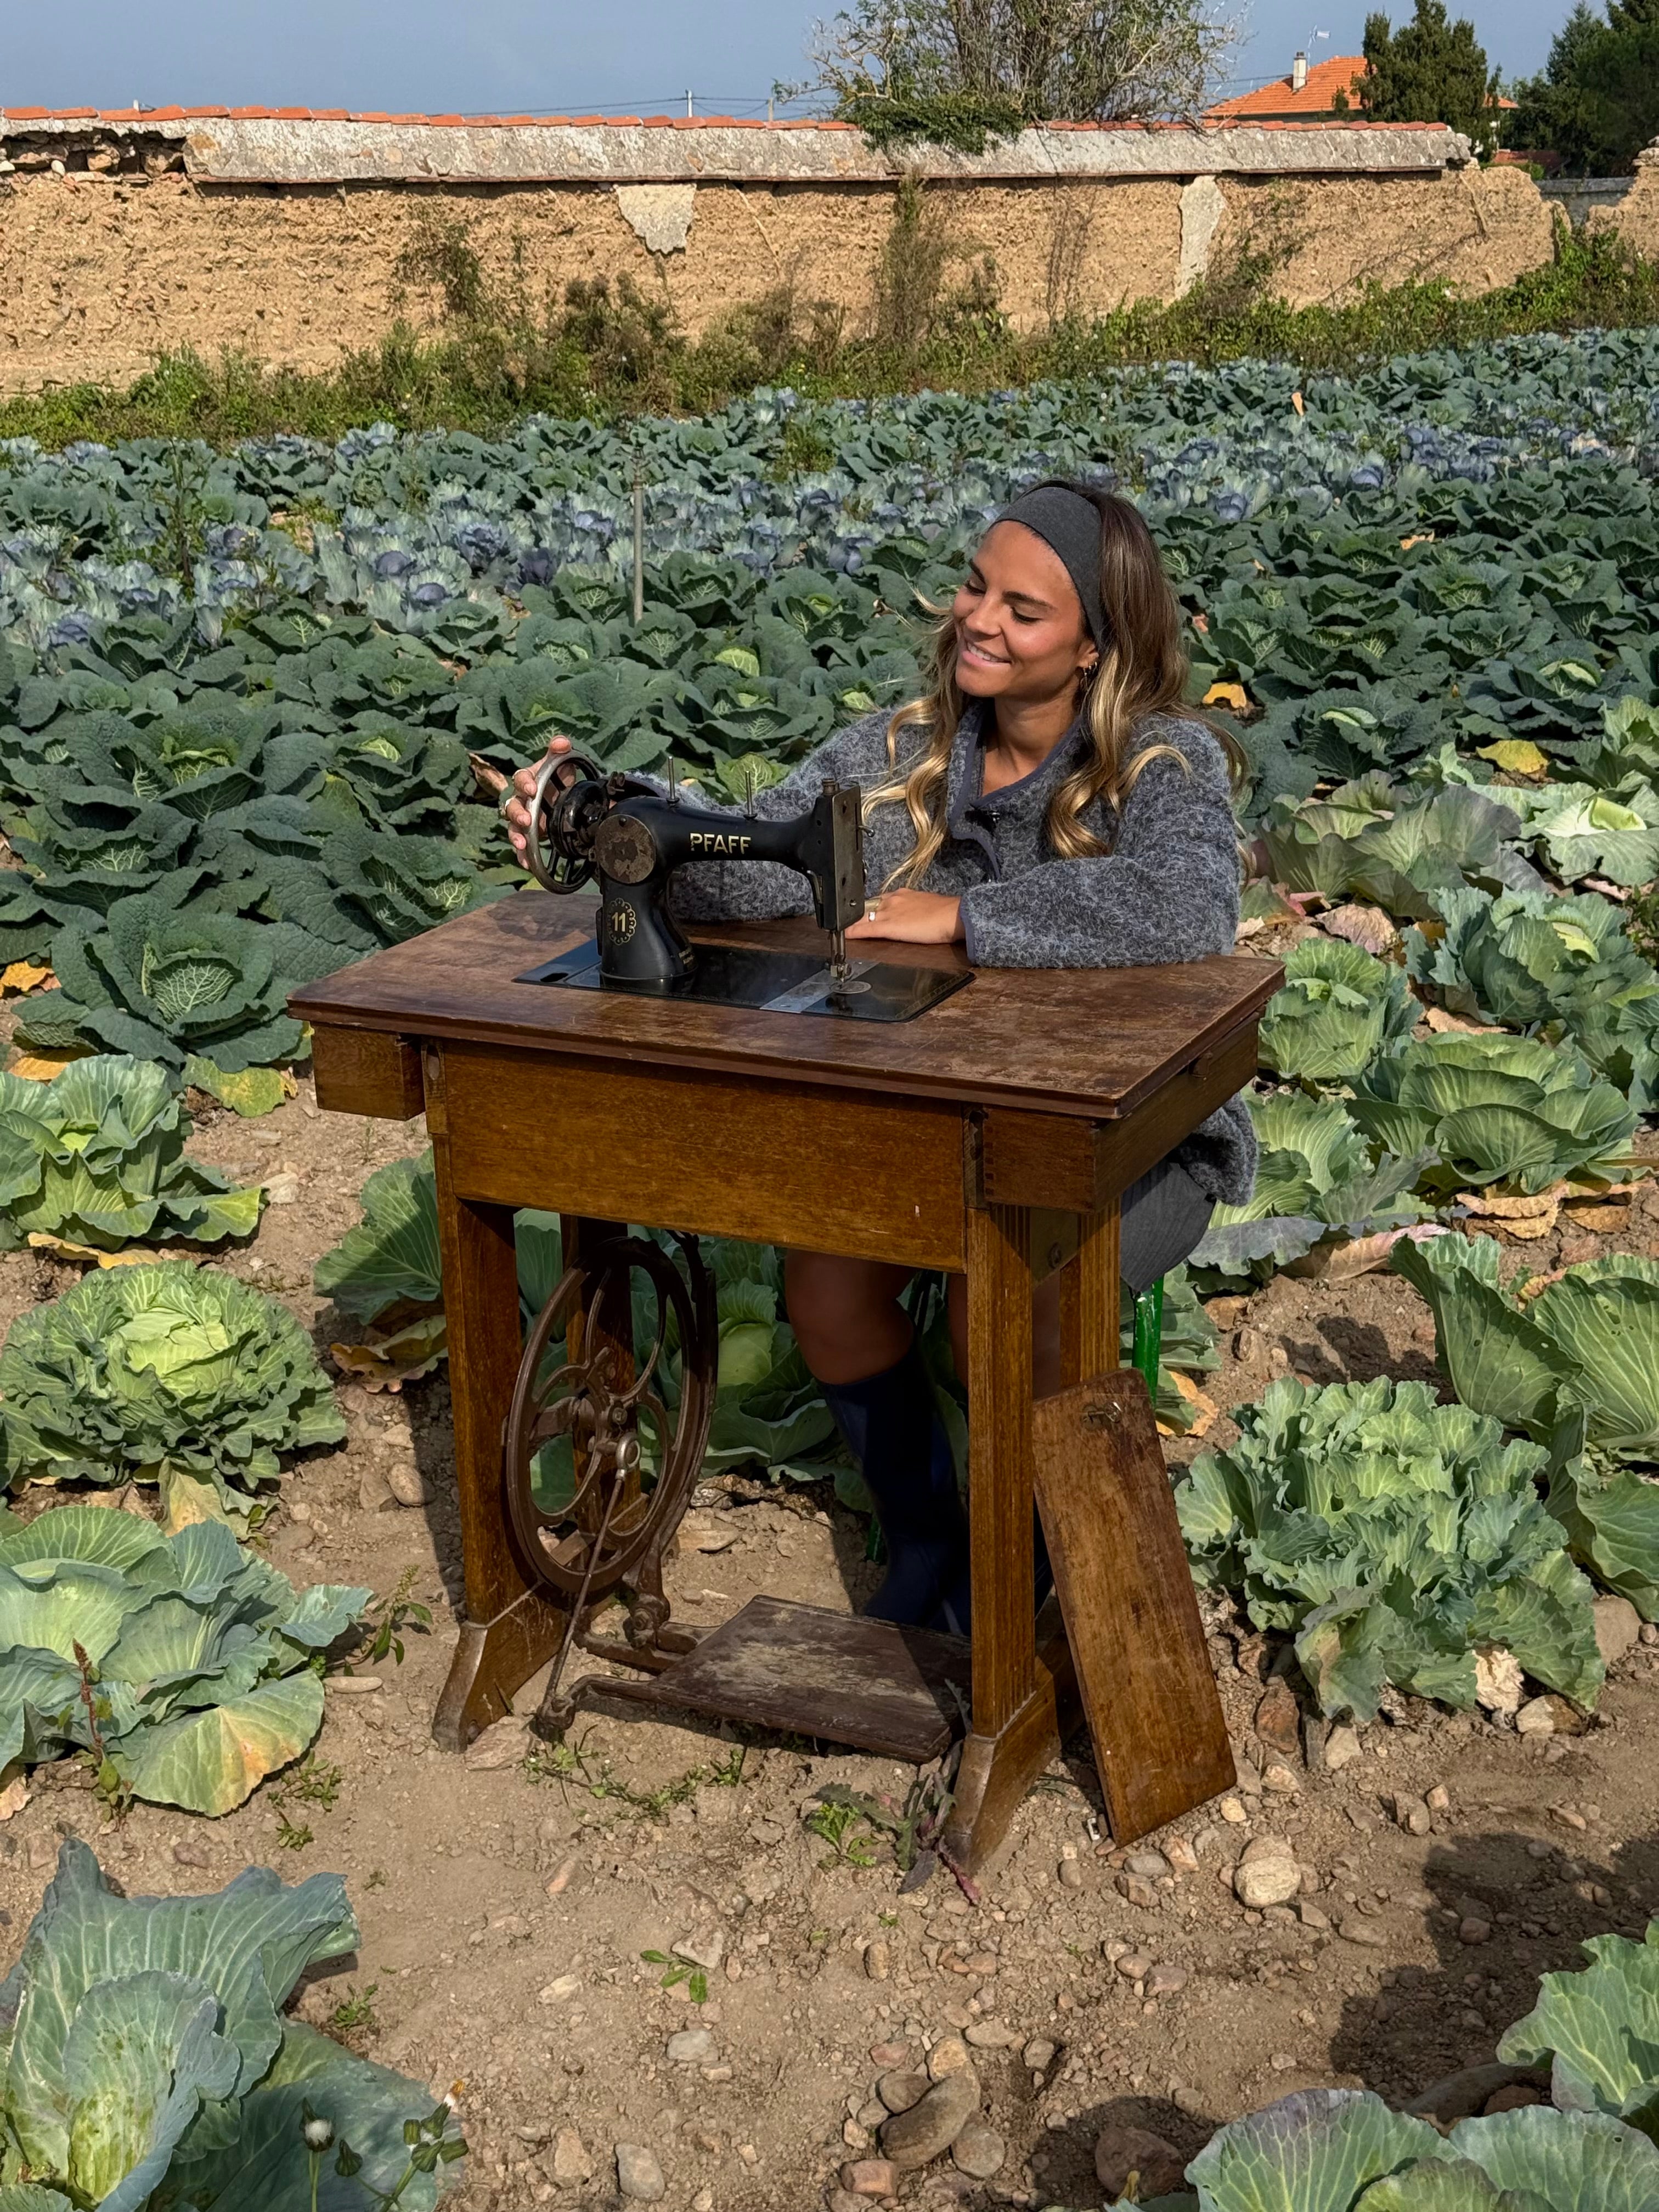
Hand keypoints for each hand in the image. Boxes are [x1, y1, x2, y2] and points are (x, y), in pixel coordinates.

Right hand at [490, 735, 578, 866]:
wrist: (561, 794)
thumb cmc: (556, 776)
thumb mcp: (560, 762)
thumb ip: (560, 750)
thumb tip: (561, 742)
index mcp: (528, 780)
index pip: (520, 778)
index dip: (524, 783)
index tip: (532, 788)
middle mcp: (521, 799)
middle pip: (511, 805)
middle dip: (517, 812)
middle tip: (526, 818)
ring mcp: (522, 818)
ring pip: (512, 826)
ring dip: (515, 834)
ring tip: (522, 842)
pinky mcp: (527, 833)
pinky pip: (521, 844)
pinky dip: (522, 854)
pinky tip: (526, 863)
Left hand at [846, 889, 963, 944]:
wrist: (953, 916)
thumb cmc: (946, 913)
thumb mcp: (926, 906)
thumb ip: (914, 909)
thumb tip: (913, 916)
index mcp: (902, 895)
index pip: (879, 900)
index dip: (867, 909)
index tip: (861, 914)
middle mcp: (892, 900)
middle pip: (866, 907)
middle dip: (855, 915)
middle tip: (845, 922)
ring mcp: (889, 912)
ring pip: (862, 917)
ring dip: (850, 924)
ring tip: (839, 930)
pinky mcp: (889, 926)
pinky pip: (865, 929)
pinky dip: (853, 933)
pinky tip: (845, 937)